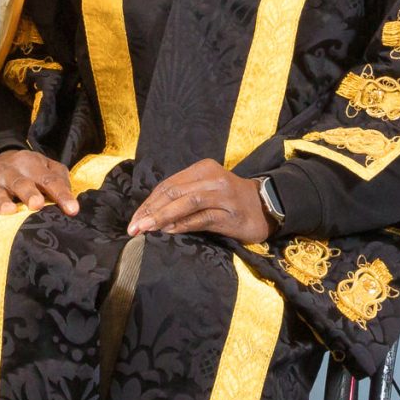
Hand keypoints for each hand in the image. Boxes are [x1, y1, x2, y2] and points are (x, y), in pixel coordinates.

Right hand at [0, 148, 79, 217]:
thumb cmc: (30, 171)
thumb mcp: (47, 167)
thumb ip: (60, 180)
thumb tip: (70, 202)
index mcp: (30, 163)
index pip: (49, 179)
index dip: (61, 194)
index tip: (72, 210)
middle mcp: (10, 172)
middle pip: (20, 183)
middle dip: (28, 193)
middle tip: (37, 204)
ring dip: (3, 203)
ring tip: (9, 212)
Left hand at [126, 158, 271, 240]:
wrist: (266, 207)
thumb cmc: (230, 201)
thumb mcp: (205, 192)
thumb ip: (182, 198)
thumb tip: (151, 215)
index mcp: (202, 169)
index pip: (168, 185)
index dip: (148, 202)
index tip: (134, 219)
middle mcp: (212, 178)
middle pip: (173, 192)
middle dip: (150, 210)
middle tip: (133, 227)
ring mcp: (222, 195)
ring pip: (186, 203)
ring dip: (162, 217)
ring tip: (145, 229)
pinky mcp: (230, 214)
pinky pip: (202, 218)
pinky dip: (183, 224)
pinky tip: (168, 231)